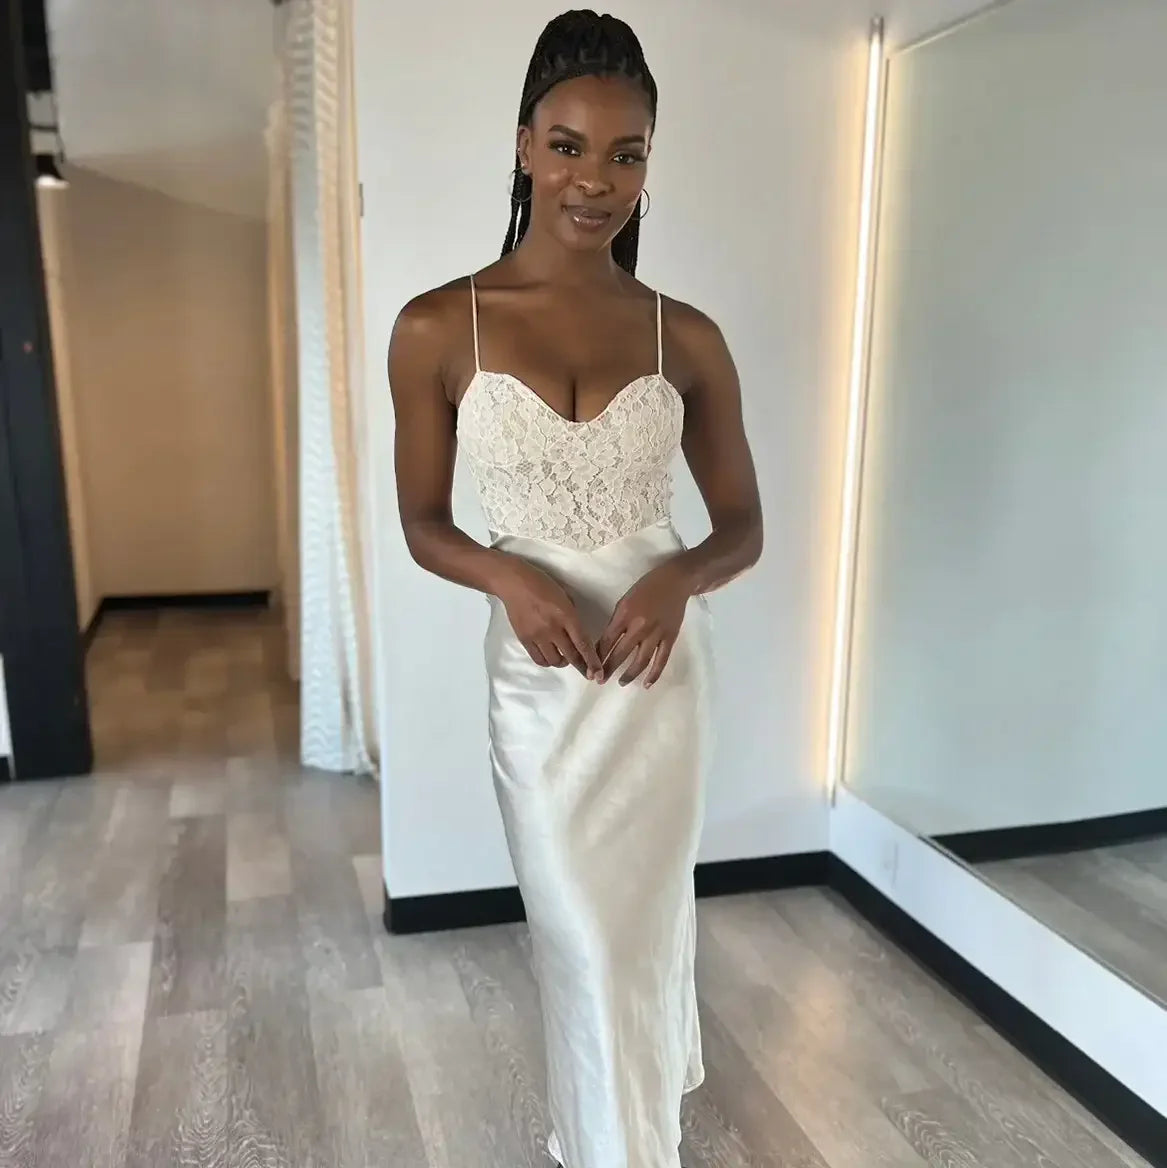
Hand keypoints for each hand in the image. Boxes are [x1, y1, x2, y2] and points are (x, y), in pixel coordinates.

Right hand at [496, 559, 602, 678]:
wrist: (513, 583)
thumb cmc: (542, 584)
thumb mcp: (565, 596)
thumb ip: (572, 615)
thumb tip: (577, 633)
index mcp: (566, 615)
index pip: (583, 643)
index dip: (592, 661)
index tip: (598, 673)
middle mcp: (553, 628)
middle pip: (571, 656)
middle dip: (581, 666)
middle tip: (586, 670)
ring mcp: (537, 635)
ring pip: (555, 661)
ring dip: (563, 662)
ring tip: (564, 657)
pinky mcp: (524, 639)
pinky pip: (539, 659)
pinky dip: (547, 661)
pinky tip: (550, 655)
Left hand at [597, 560, 692, 687]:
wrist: (674, 581)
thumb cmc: (646, 588)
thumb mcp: (625, 600)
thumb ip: (617, 622)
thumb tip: (608, 643)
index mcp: (625, 615)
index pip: (607, 641)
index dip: (598, 656)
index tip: (593, 667)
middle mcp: (639, 627)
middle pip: (620, 653)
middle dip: (609, 669)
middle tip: (600, 681)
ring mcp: (656, 634)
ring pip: (641, 661)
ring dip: (629, 674)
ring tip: (621, 683)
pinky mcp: (670, 638)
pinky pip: (661, 660)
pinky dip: (654, 674)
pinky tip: (646, 684)